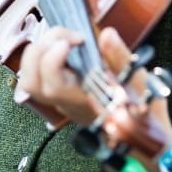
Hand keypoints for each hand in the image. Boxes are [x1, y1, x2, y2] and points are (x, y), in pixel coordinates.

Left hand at [16, 26, 171, 164]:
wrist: (141, 136)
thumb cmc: (142, 111)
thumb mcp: (139, 81)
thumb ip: (120, 58)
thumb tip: (106, 35)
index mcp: (84, 101)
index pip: (52, 86)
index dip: (53, 59)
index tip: (74, 41)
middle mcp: (66, 103)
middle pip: (32, 82)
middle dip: (44, 49)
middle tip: (69, 37)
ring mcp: (60, 100)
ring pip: (30, 81)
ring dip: (38, 53)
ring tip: (62, 40)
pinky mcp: (58, 94)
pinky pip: (36, 77)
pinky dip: (41, 57)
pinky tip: (61, 48)